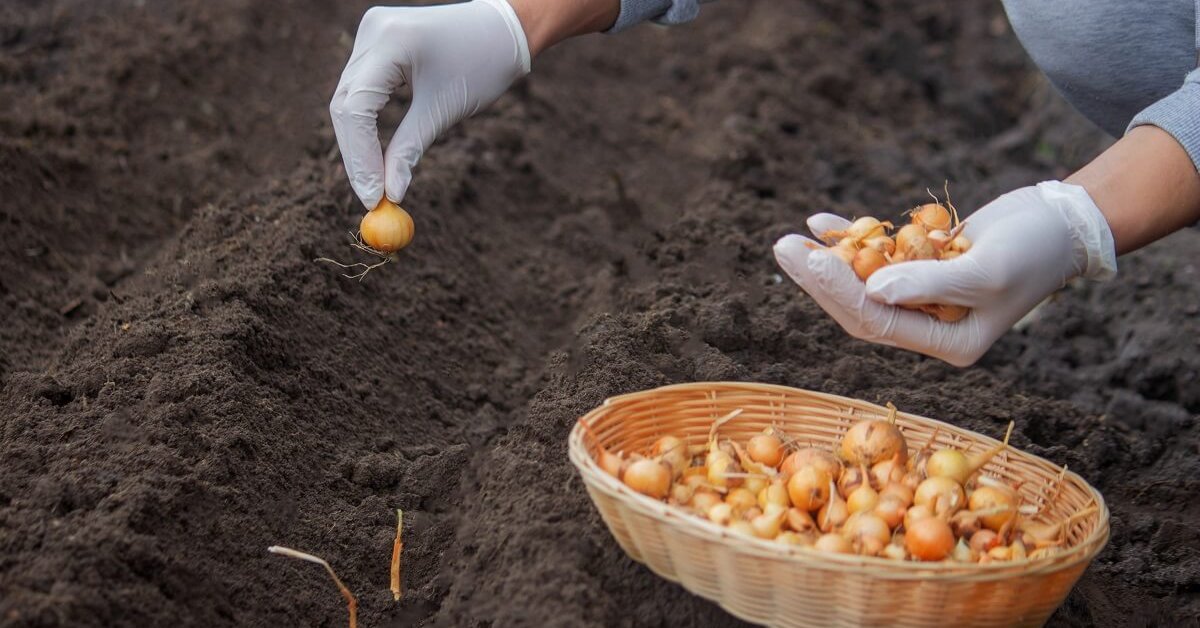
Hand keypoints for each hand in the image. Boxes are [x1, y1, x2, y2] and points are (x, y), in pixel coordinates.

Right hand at [329, 0, 530, 208]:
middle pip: (346, 103)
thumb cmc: (483, 63)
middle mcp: (372, 32)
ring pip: (349, 98)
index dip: (360, 156)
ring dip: (358, 142)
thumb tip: (390, 193)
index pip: (356, 106)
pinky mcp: (377, 43)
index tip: (372, 196)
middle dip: (357, 155)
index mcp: (390, 41)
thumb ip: (410, 150)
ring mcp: (371, 35)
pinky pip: (361, 89)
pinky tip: (374, 156)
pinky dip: (366, 123)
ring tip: (374, 183)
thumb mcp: (444, 109)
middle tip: (369, 197)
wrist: (503, 29)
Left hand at [773, 181, 1117, 365]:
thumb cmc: (1035, 250)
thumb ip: (929, 283)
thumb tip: (873, 289)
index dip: (838, 292)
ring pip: (862, 284)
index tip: (808, 259)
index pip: (877, 323)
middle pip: (860, 307)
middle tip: (782, 249)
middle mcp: (931, 328)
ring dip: (826, 261)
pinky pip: (878, 258)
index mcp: (949, 344)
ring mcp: (924, 299)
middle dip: (819, 280)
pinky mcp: (922, 269)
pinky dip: (851, 241)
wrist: (1065, 222)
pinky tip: (821, 222)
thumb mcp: (985, 270)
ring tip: (790, 240)